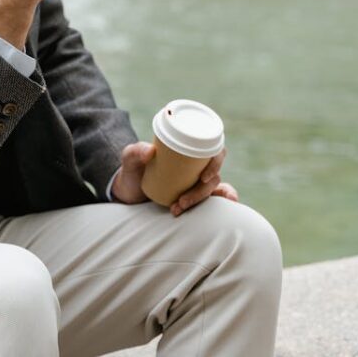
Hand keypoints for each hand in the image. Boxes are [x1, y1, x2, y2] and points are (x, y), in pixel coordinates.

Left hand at [111, 143, 238, 215]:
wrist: (128, 192)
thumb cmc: (133, 170)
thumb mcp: (130, 159)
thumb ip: (134, 152)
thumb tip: (151, 151)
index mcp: (188, 150)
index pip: (214, 149)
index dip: (216, 162)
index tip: (203, 177)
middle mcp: (197, 164)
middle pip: (214, 174)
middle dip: (201, 191)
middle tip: (181, 201)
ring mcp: (198, 181)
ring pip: (213, 189)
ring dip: (199, 201)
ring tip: (176, 209)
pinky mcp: (196, 196)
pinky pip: (217, 198)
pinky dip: (227, 199)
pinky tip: (230, 206)